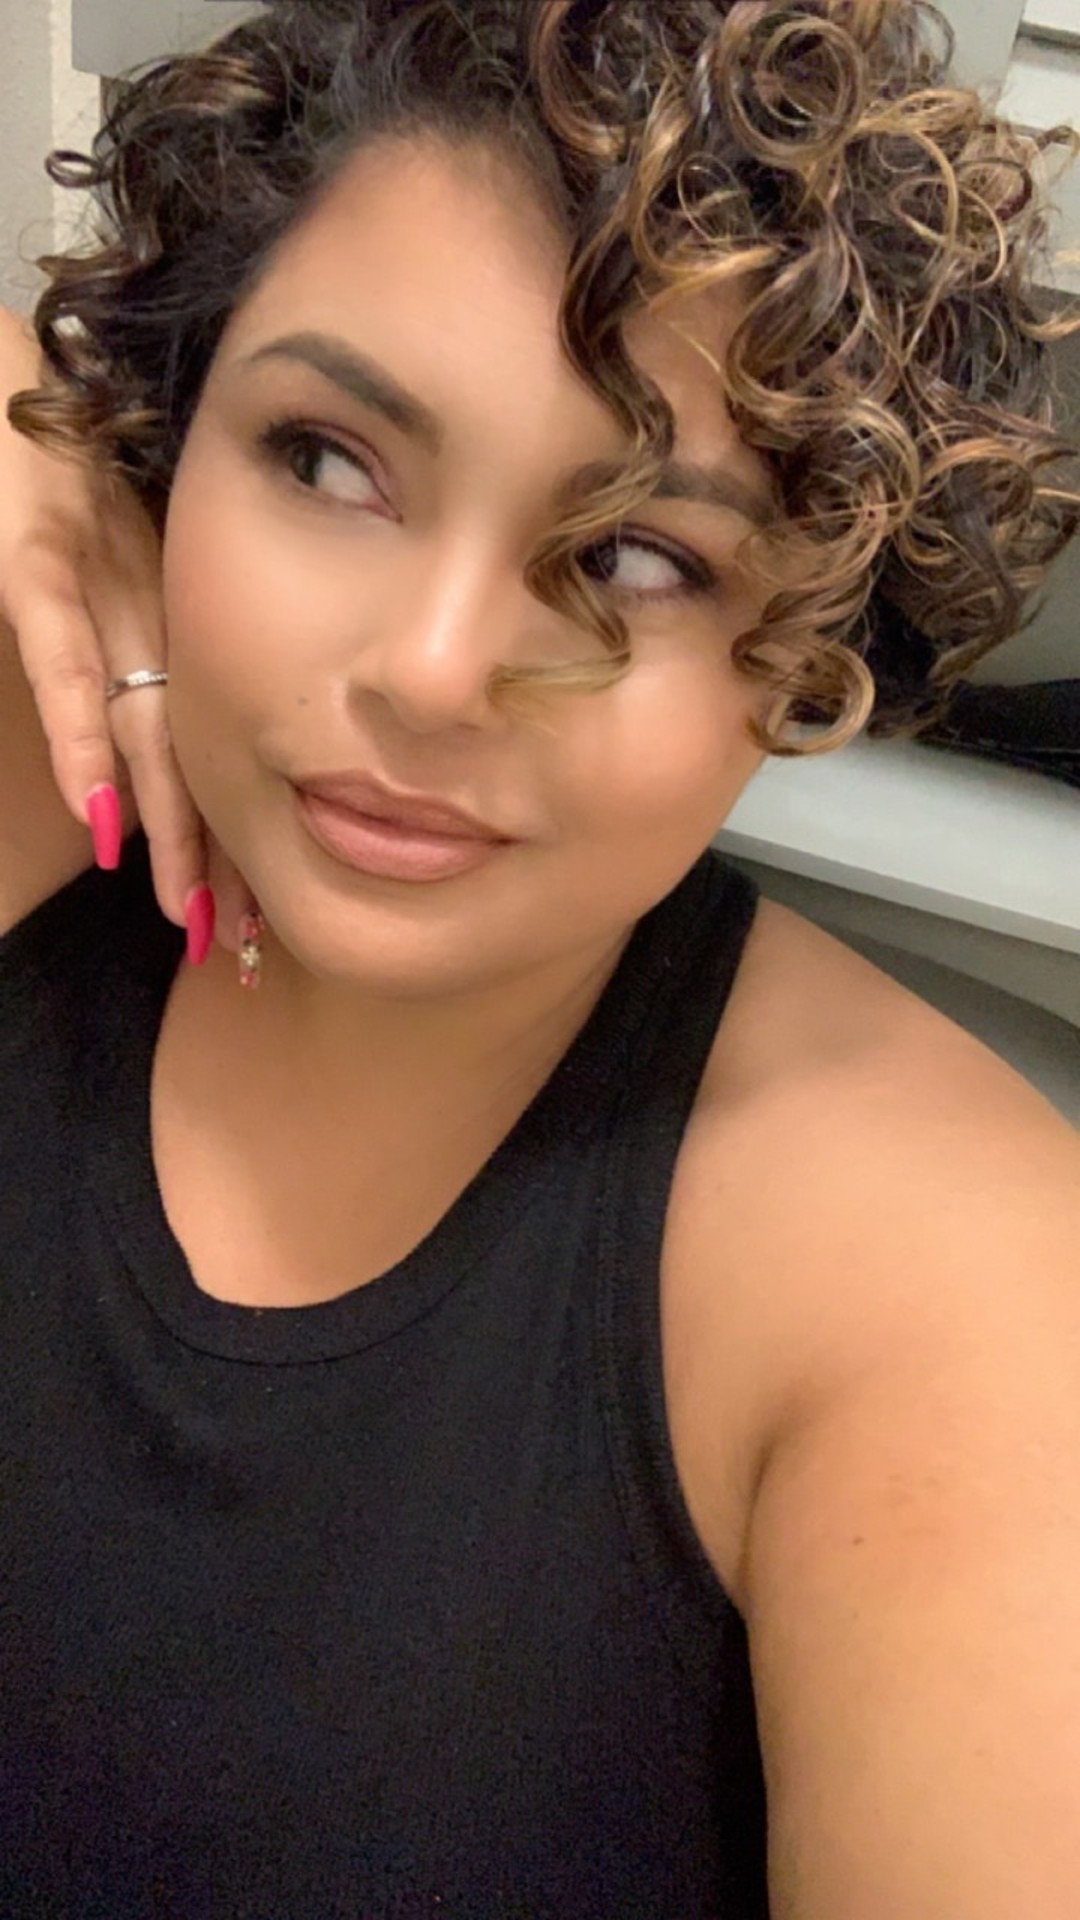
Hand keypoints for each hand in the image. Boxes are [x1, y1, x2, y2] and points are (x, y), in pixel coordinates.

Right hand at [0, 308, 247, 952]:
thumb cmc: (26, 463)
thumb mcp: (78, 566)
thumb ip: (102, 654)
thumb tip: (121, 764)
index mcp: (160, 610)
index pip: (205, 740)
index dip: (225, 829)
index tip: (251, 917)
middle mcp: (148, 601)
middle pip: (194, 747)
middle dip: (215, 850)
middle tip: (246, 944)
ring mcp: (97, 576)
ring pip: (146, 716)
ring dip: (167, 819)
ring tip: (187, 909)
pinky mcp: (35, 546)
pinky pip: (60, 650)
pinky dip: (80, 731)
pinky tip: (102, 811)